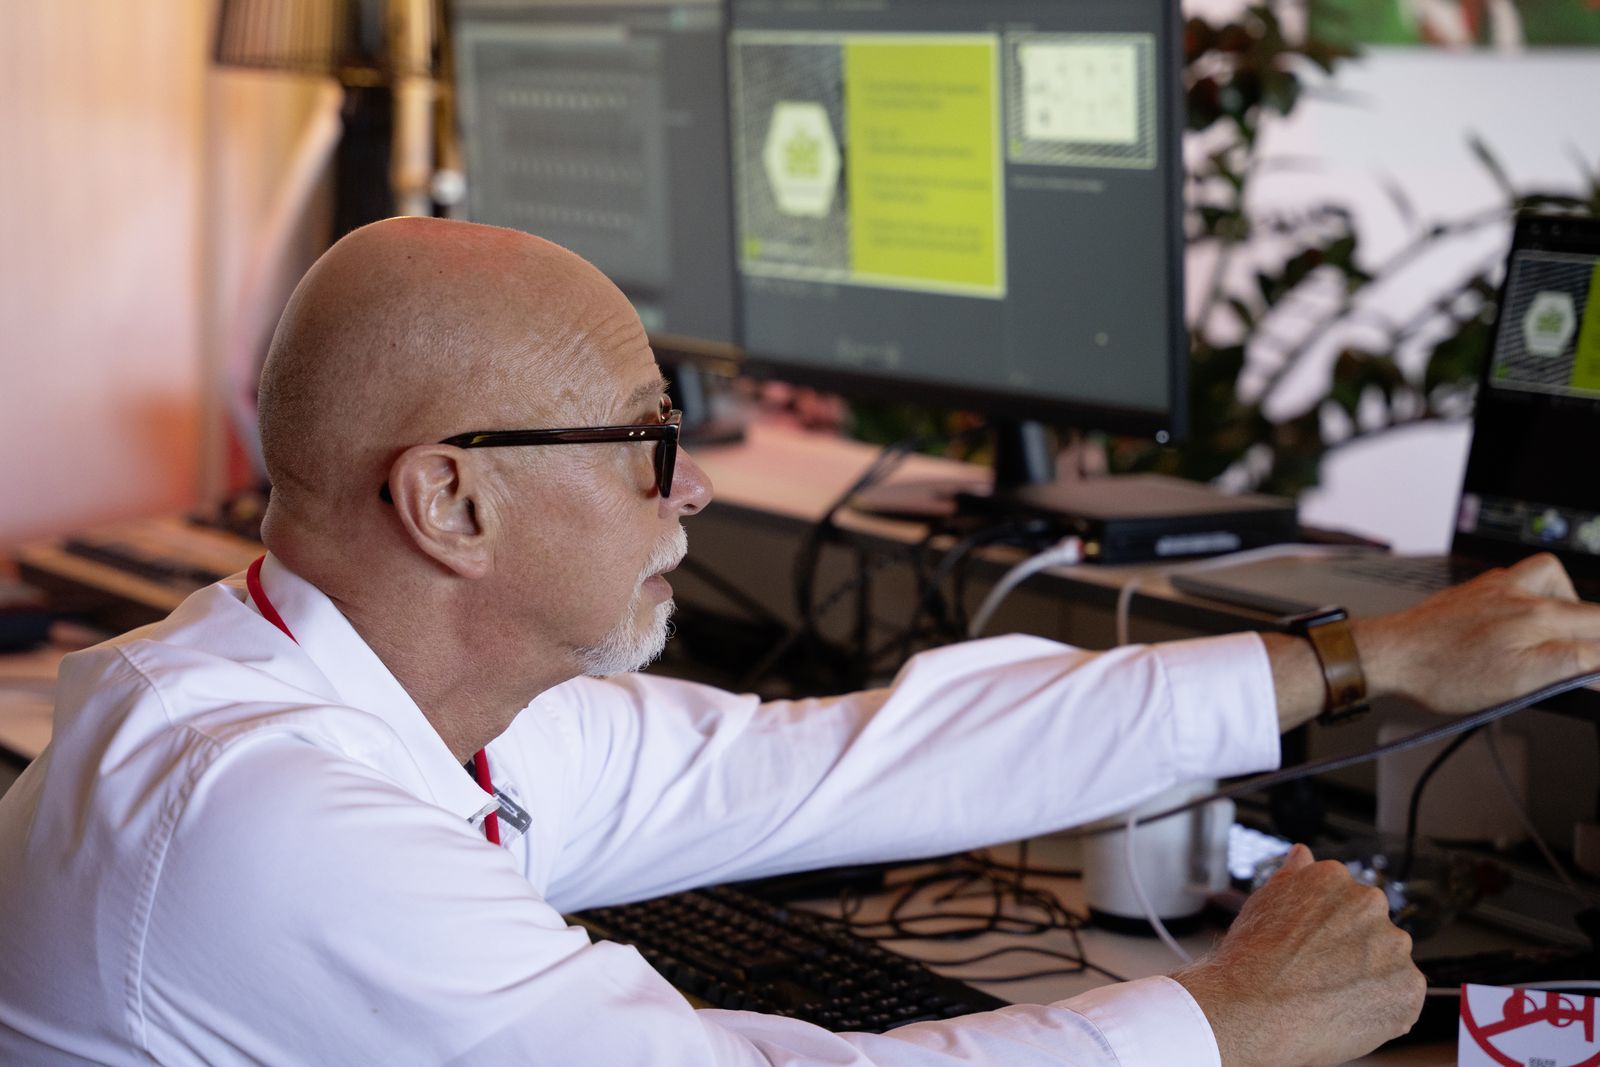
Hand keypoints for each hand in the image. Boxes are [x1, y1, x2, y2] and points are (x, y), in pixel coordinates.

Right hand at [1173, 845, 1423, 1066]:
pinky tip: (1348, 1013)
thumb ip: (1292, 875)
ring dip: (1371, 978)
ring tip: (1331, 997)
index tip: (1312, 948)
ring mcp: (1394, 946)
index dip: (1328, 931)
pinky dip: (1383, 1009)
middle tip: (1320, 974)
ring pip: (1389, 963)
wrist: (1256, 1010)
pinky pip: (1402, 999)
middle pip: (1371, 929)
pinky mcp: (1409, 988)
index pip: (1346, 901)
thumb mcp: (1264, 902)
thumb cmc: (1252, 959)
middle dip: (1354, 950)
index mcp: (1335, 877)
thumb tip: (1302, 853)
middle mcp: (1370, 903)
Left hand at [1355, 553, 1599, 713]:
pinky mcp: (1471, 593)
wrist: (1389, 654)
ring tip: (1559, 631)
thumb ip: (1571, 665)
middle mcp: (1519, 594)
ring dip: (1562, 601)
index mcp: (1539, 616)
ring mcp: (1492, 589)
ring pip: (1546, 578)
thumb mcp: (1520, 681)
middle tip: (1584, 653)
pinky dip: (1525, 596)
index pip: (1599, 624)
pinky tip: (1516, 620)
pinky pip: (1512, 581)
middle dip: (1590, 630)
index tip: (1592, 663)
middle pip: (1580, 605)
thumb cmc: (1443, 672)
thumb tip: (1599, 660)